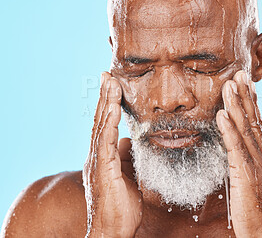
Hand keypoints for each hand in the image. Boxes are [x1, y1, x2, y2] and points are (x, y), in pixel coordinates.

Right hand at [83, 72, 142, 237]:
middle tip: (107, 74)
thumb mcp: (127, 175)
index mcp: (103, 156)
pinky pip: (105, 142)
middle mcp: (97, 156)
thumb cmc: (120, 206)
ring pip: (100, 126)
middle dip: (104, 96)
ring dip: (106, 103)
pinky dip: (108, 123)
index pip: (105, 124)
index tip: (112, 85)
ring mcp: (97, 162)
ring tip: (110, 82)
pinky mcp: (102, 169)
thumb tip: (128, 140)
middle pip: (100, 120)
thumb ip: (126, 157)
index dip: (108, 104)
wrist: (112, 230)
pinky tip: (112, 108)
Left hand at [216, 71, 261, 237]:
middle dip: (245, 95)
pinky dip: (229, 130)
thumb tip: (241, 151)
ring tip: (229, 84)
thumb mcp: (258, 179)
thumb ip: (250, 162)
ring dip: (236, 105)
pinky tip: (222, 115)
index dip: (252, 102)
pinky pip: (236, 148)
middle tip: (239, 73)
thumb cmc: (261, 209)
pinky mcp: (247, 174)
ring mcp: (257, 163)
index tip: (246, 84)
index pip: (258, 123)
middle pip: (253, 119)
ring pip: (245, 128)